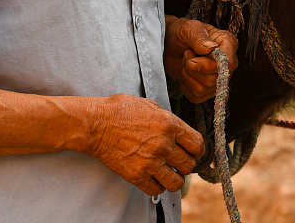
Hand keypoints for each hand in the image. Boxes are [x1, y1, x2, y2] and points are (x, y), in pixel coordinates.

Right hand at [86, 94, 204, 196]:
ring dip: (175, 178)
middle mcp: (163, 144)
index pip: (198, 144)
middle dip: (187, 164)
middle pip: (189, 164)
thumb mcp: (151, 105)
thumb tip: (180, 132)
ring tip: (170, 173)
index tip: (194, 152)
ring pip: (177, 182)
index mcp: (170, 124)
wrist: (96, 124)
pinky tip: (154, 177)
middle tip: (180, 162)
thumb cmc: (120, 111)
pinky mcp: (136, 175)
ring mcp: (150, 162)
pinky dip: (158, 186)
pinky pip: (157, 189)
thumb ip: (169, 120)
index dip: (198, 150)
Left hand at [163, 17, 239, 103]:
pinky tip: (184, 73)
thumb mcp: (189, 28)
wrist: (169, 43)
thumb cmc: (181, 33)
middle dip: (192, 69)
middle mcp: (226, 63)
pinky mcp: (206, 89)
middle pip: (214, 79)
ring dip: (187, 76)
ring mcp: (217, 78)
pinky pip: (196, 97)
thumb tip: (211, 48)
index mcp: (227, 44)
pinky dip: (185, 86)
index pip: (227, 63)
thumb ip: (199, 38)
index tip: (192, 60)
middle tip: (186, 54)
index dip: (208, 66)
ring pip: (203, 89)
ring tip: (185, 62)